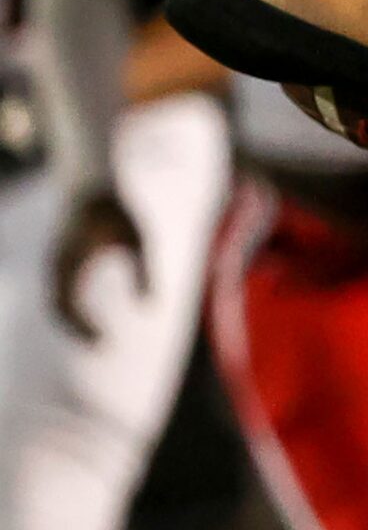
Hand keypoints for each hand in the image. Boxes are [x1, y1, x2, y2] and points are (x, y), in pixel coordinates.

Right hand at [51, 189, 146, 341]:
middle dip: (76, 329)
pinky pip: (59, 293)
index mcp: (72, 257)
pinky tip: (91, 324)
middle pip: (56, 306)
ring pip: (55, 301)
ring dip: (73, 324)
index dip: (81, 325)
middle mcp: (58, 262)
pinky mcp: (61, 262)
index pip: (67, 301)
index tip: (104, 341)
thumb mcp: (138, 239)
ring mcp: (56, 262)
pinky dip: (71, 312)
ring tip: (98, 341)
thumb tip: (151, 306)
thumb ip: (144, 271)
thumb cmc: (116, 209)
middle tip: (101, 347)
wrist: (88, 182)